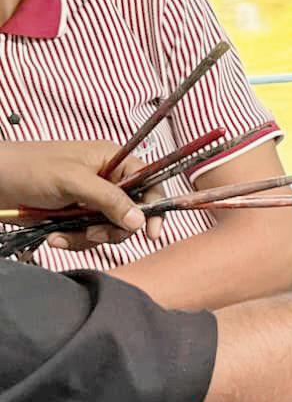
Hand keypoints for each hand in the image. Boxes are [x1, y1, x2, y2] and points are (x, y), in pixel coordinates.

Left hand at [0, 141, 163, 249]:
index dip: (154, 206)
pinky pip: (88, 236)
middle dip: (114, 228)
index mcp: (113, 161)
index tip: (151, 231)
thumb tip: (139, 220)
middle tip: (94, 234)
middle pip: (132, 212)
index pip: (149, 182)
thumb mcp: (73, 181)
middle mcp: (106, 180)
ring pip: (110, 228)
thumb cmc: (28, 168)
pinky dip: (73, 241)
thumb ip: (110, 199)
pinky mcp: (75, 217)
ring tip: (65, 234)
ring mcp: (91, 200)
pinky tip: (55, 236)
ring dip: (88, 237)